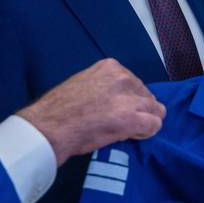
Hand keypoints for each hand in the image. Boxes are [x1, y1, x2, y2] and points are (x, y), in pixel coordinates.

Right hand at [17, 58, 164, 165]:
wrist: (49, 127)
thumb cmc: (60, 109)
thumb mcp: (85, 83)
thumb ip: (105, 86)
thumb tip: (118, 99)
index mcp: (111, 67)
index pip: (134, 83)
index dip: (128, 99)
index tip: (116, 109)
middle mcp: (123, 78)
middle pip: (146, 95)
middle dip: (138, 110)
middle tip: (122, 123)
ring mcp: (129, 98)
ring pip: (155, 110)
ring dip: (144, 121)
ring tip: (126, 130)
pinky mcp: (131, 119)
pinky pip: (154, 124)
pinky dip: (146, 132)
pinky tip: (131, 135)